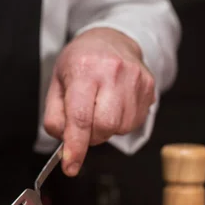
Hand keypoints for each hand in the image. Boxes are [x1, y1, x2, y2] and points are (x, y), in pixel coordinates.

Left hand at [44, 28, 154, 176]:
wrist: (110, 39)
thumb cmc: (80, 62)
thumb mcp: (56, 84)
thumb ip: (55, 116)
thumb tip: (63, 143)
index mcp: (84, 70)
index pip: (80, 118)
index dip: (75, 147)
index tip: (70, 166)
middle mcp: (113, 72)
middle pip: (105, 126)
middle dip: (92, 136)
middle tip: (84, 125)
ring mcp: (135, 79)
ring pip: (121, 128)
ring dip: (107, 129)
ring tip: (100, 108)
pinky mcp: (149, 86)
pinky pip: (135, 122)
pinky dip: (121, 123)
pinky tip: (114, 105)